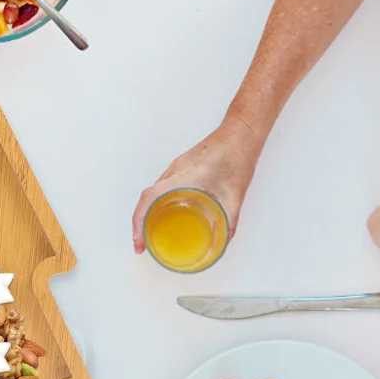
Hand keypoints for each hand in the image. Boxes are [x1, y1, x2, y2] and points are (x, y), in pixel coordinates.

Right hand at [131, 117, 260, 252]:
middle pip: (147, 198)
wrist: (240, 134)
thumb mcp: (234, 197)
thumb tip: (222, 243)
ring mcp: (176, 168)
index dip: (139, 221)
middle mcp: (174, 172)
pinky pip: (162, 187)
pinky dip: (156, 203)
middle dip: (139, 223)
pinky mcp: (182, 167)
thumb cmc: (236, 158)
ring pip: (153, 192)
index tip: (138, 241)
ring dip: (146, 212)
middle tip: (142, 244)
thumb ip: (228, 223)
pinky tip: (164, 213)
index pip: (149, 198)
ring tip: (148, 233)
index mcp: (183, 177)